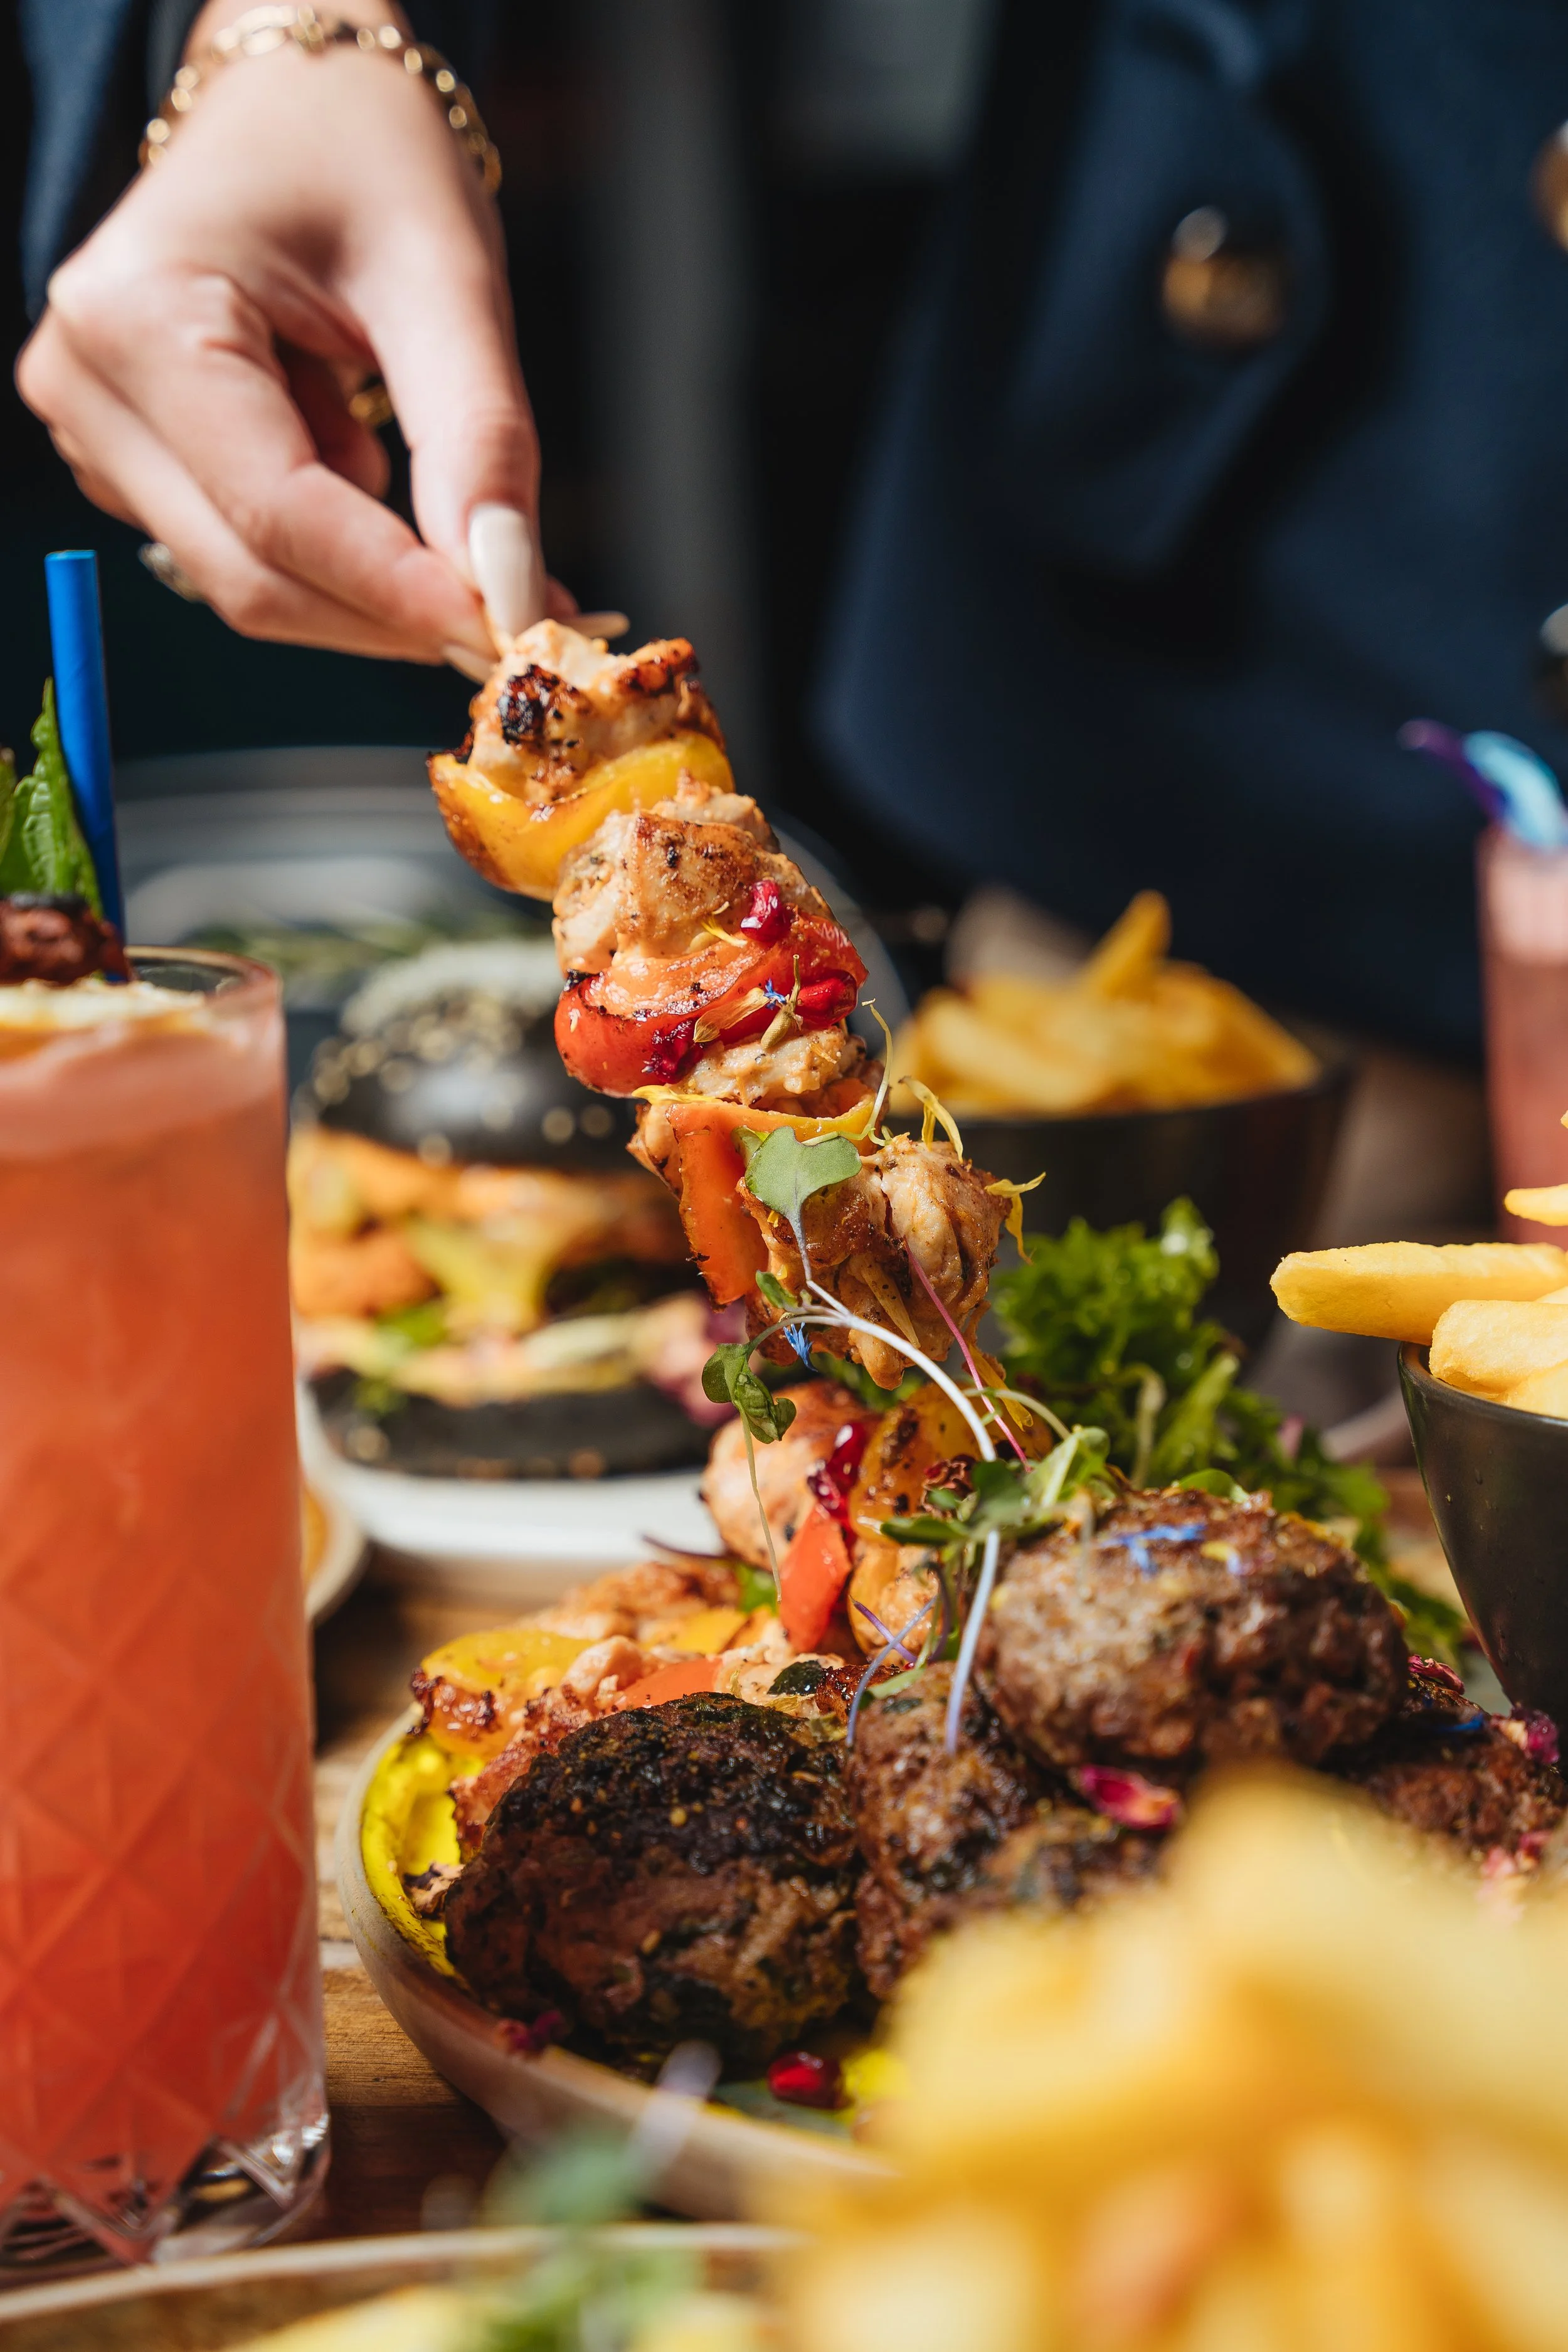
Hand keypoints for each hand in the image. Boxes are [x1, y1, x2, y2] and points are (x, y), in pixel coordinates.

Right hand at [16, 1, 557, 672]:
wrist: (299, 105)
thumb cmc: (362, 151)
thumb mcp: (444, 274)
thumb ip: (476, 439)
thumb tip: (510, 586)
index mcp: (138, 317)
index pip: (278, 515)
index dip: (399, 594)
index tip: (511, 632)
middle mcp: (88, 385)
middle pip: (254, 575)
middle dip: (393, 614)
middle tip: (516, 615)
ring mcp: (99, 433)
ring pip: (253, 583)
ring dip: (371, 584)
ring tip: (443, 499)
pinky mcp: (136, 464)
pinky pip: (251, 555)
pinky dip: (342, 554)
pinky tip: (372, 466)